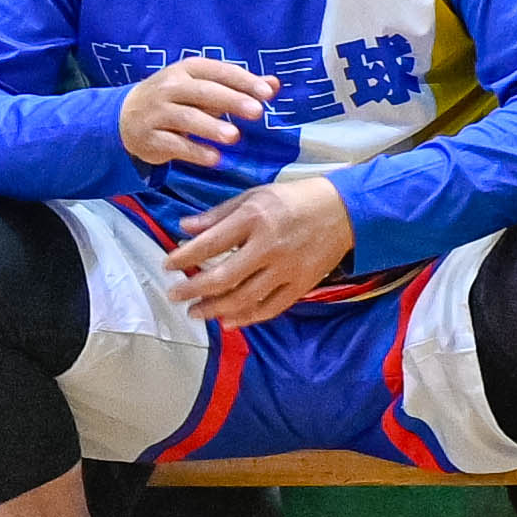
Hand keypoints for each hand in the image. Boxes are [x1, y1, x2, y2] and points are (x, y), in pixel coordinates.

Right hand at [111, 47, 277, 171]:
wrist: (123, 117)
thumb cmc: (177, 98)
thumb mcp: (204, 86)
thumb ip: (240, 86)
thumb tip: (275, 85)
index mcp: (187, 70)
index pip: (219, 72)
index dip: (243, 81)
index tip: (268, 93)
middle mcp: (169, 88)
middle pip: (203, 92)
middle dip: (231, 101)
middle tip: (257, 112)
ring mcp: (155, 112)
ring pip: (186, 118)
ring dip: (211, 128)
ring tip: (235, 137)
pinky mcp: (148, 137)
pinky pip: (173, 144)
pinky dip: (194, 152)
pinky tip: (214, 158)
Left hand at [161, 167, 363, 329]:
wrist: (348, 210)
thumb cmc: (297, 199)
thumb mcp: (256, 195)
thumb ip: (219, 214)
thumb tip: (185, 228)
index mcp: (255, 218)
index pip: (210, 244)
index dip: (184, 258)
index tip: (168, 265)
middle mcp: (269, 246)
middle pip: (223, 277)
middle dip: (193, 289)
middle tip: (175, 295)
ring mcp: (287, 268)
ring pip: (244, 298)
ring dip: (215, 309)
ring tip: (196, 312)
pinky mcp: (302, 283)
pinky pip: (271, 307)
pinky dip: (248, 317)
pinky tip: (228, 321)